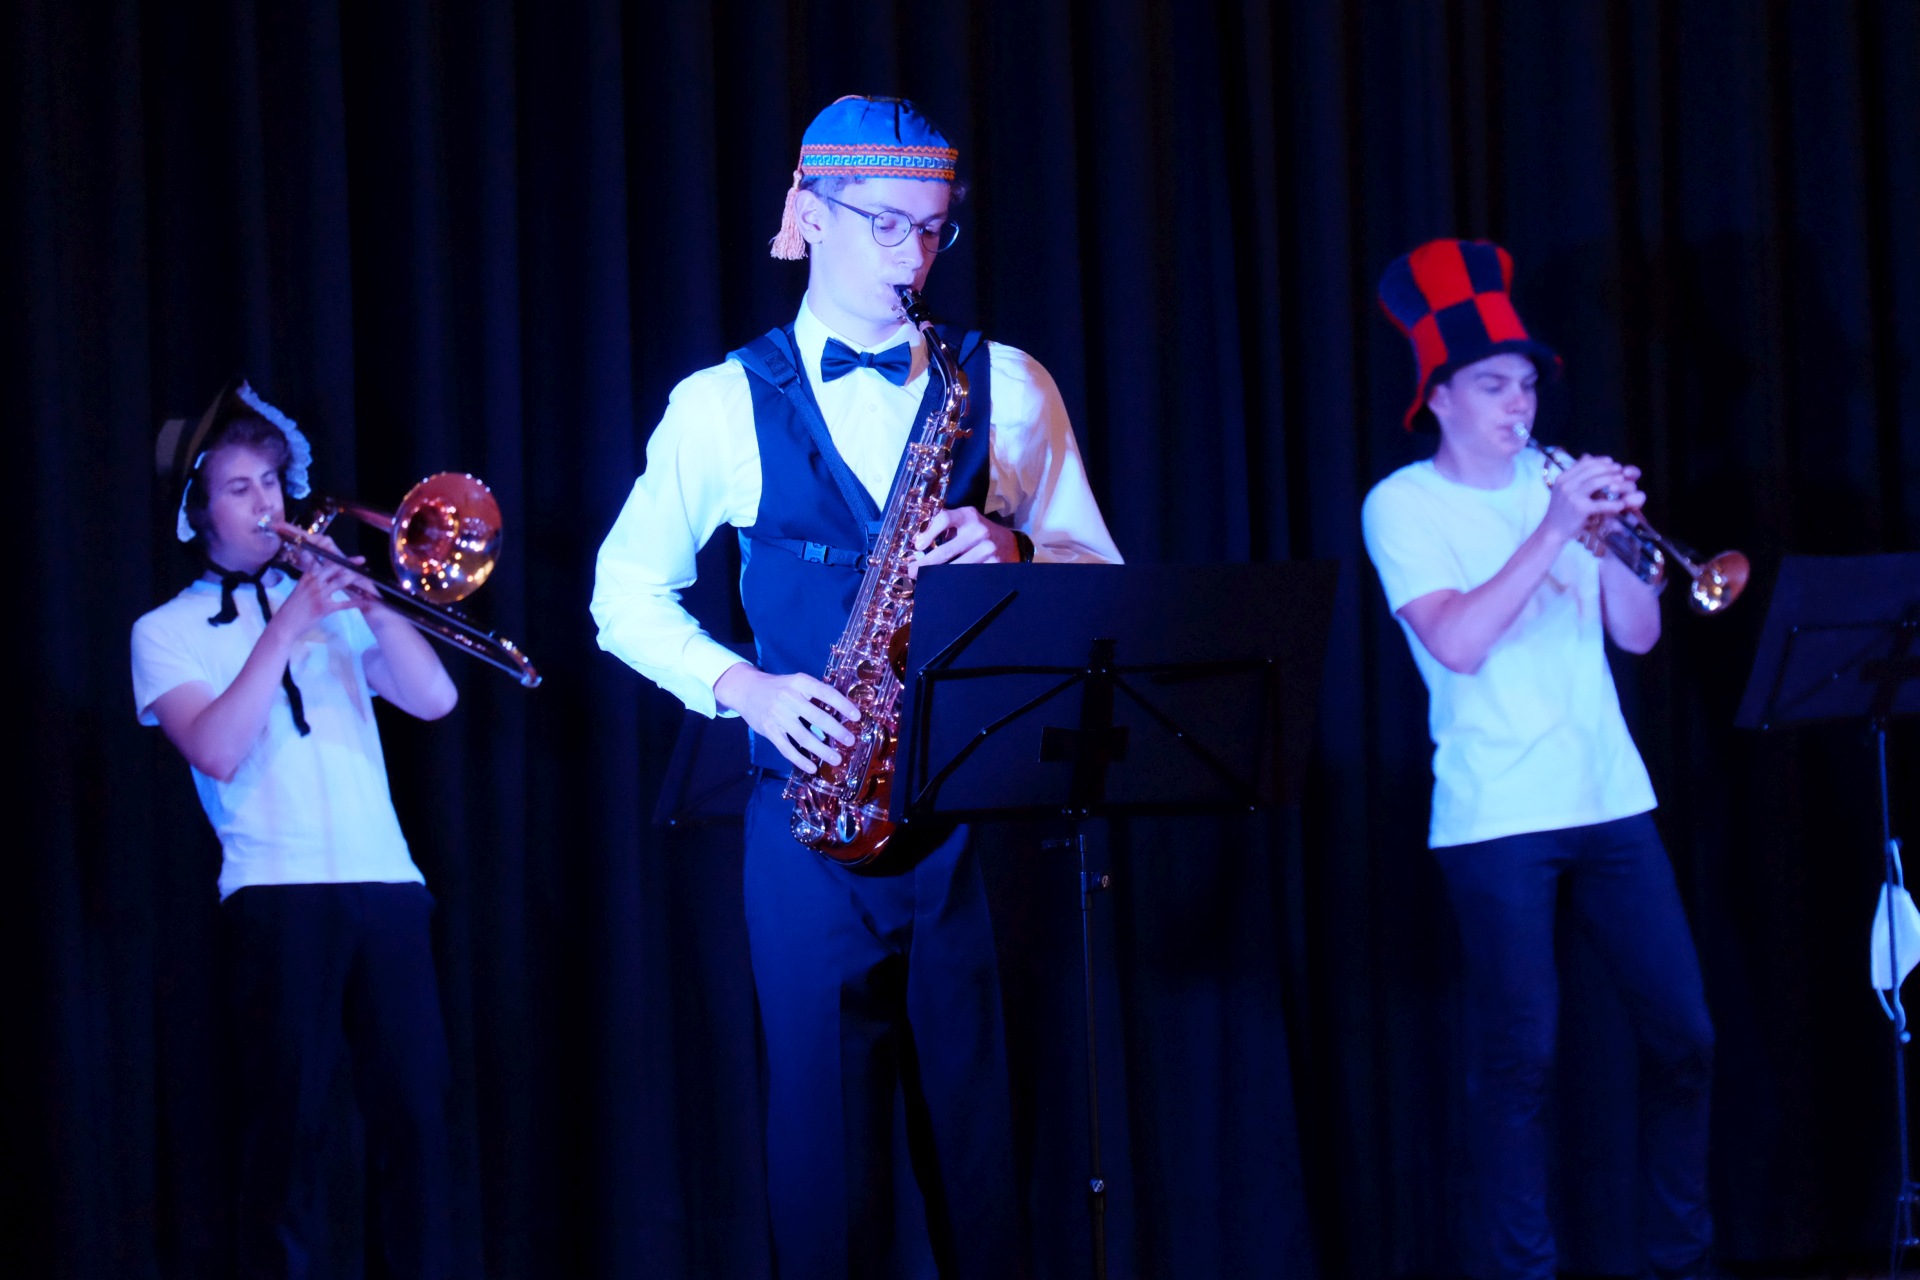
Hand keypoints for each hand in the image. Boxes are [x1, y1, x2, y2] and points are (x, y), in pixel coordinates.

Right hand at [265, 533, 368, 638]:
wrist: (283, 624)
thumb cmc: (291, 608)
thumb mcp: (299, 589)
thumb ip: (310, 579)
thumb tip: (318, 571)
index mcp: (307, 577)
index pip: (323, 562)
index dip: (336, 557)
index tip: (344, 552)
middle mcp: (314, 582)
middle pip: (334, 569)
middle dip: (349, 564)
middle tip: (362, 560)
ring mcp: (319, 594)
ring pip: (340, 582)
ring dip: (354, 579)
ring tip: (365, 576)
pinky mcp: (324, 608)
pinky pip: (343, 604)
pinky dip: (356, 603)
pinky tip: (366, 602)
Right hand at [714, 663, 860, 775]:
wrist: (746, 689)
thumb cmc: (779, 687)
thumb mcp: (796, 682)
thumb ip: (815, 694)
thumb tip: (842, 712)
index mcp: (800, 682)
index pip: (826, 693)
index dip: (843, 705)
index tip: (857, 716)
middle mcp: (789, 697)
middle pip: (817, 717)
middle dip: (837, 731)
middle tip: (851, 741)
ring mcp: (777, 715)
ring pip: (804, 737)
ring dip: (822, 750)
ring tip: (837, 759)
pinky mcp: (769, 730)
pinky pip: (787, 748)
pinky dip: (800, 759)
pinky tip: (812, 767)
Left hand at [911, 507, 1016, 575]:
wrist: (1009, 543)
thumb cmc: (979, 532)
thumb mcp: (965, 522)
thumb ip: (946, 527)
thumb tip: (918, 544)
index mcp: (968, 516)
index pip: (944, 519)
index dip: (929, 533)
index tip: (918, 546)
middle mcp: (979, 530)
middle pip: (946, 550)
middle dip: (926, 563)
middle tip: (914, 571)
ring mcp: (988, 548)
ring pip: (956, 567)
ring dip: (939, 576)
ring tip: (928, 580)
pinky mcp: (994, 564)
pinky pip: (969, 576)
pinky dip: (956, 582)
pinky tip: (947, 584)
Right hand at [1542, 455, 1644, 545]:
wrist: (1551, 531)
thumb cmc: (1560, 512)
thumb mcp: (1562, 490)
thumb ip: (1575, 475)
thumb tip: (1587, 456)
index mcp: (1562, 479)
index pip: (1583, 463)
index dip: (1599, 461)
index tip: (1611, 462)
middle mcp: (1566, 485)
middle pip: (1591, 470)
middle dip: (1608, 468)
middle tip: (1619, 469)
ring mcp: (1572, 496)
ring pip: (1596, 482)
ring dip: (1612, 480)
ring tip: (1622, 480)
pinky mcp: (1580, 509)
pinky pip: (1601, 503)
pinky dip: (1613, 504)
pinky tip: (1621, 504)